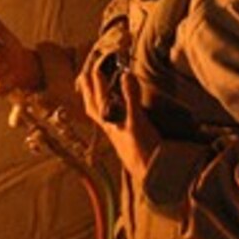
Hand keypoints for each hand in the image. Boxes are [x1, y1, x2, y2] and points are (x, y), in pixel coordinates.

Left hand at [78, 64, 158, 179]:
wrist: (153, 176)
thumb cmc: (142, 150)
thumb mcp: (137, 121)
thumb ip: (131, 98)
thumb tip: (125, 75)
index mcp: (108, 119)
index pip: (98, 94)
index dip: (98, 78)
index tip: (98, 63)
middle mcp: (108, 125)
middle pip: (92, 103)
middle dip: (88, 87)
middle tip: (85, 73)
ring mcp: (115, 132)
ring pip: (99, 111)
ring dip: (96, 98)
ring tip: (93, 87)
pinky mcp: (124, 138)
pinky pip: (110, 119)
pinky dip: (108, 109)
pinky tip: (113, 109)